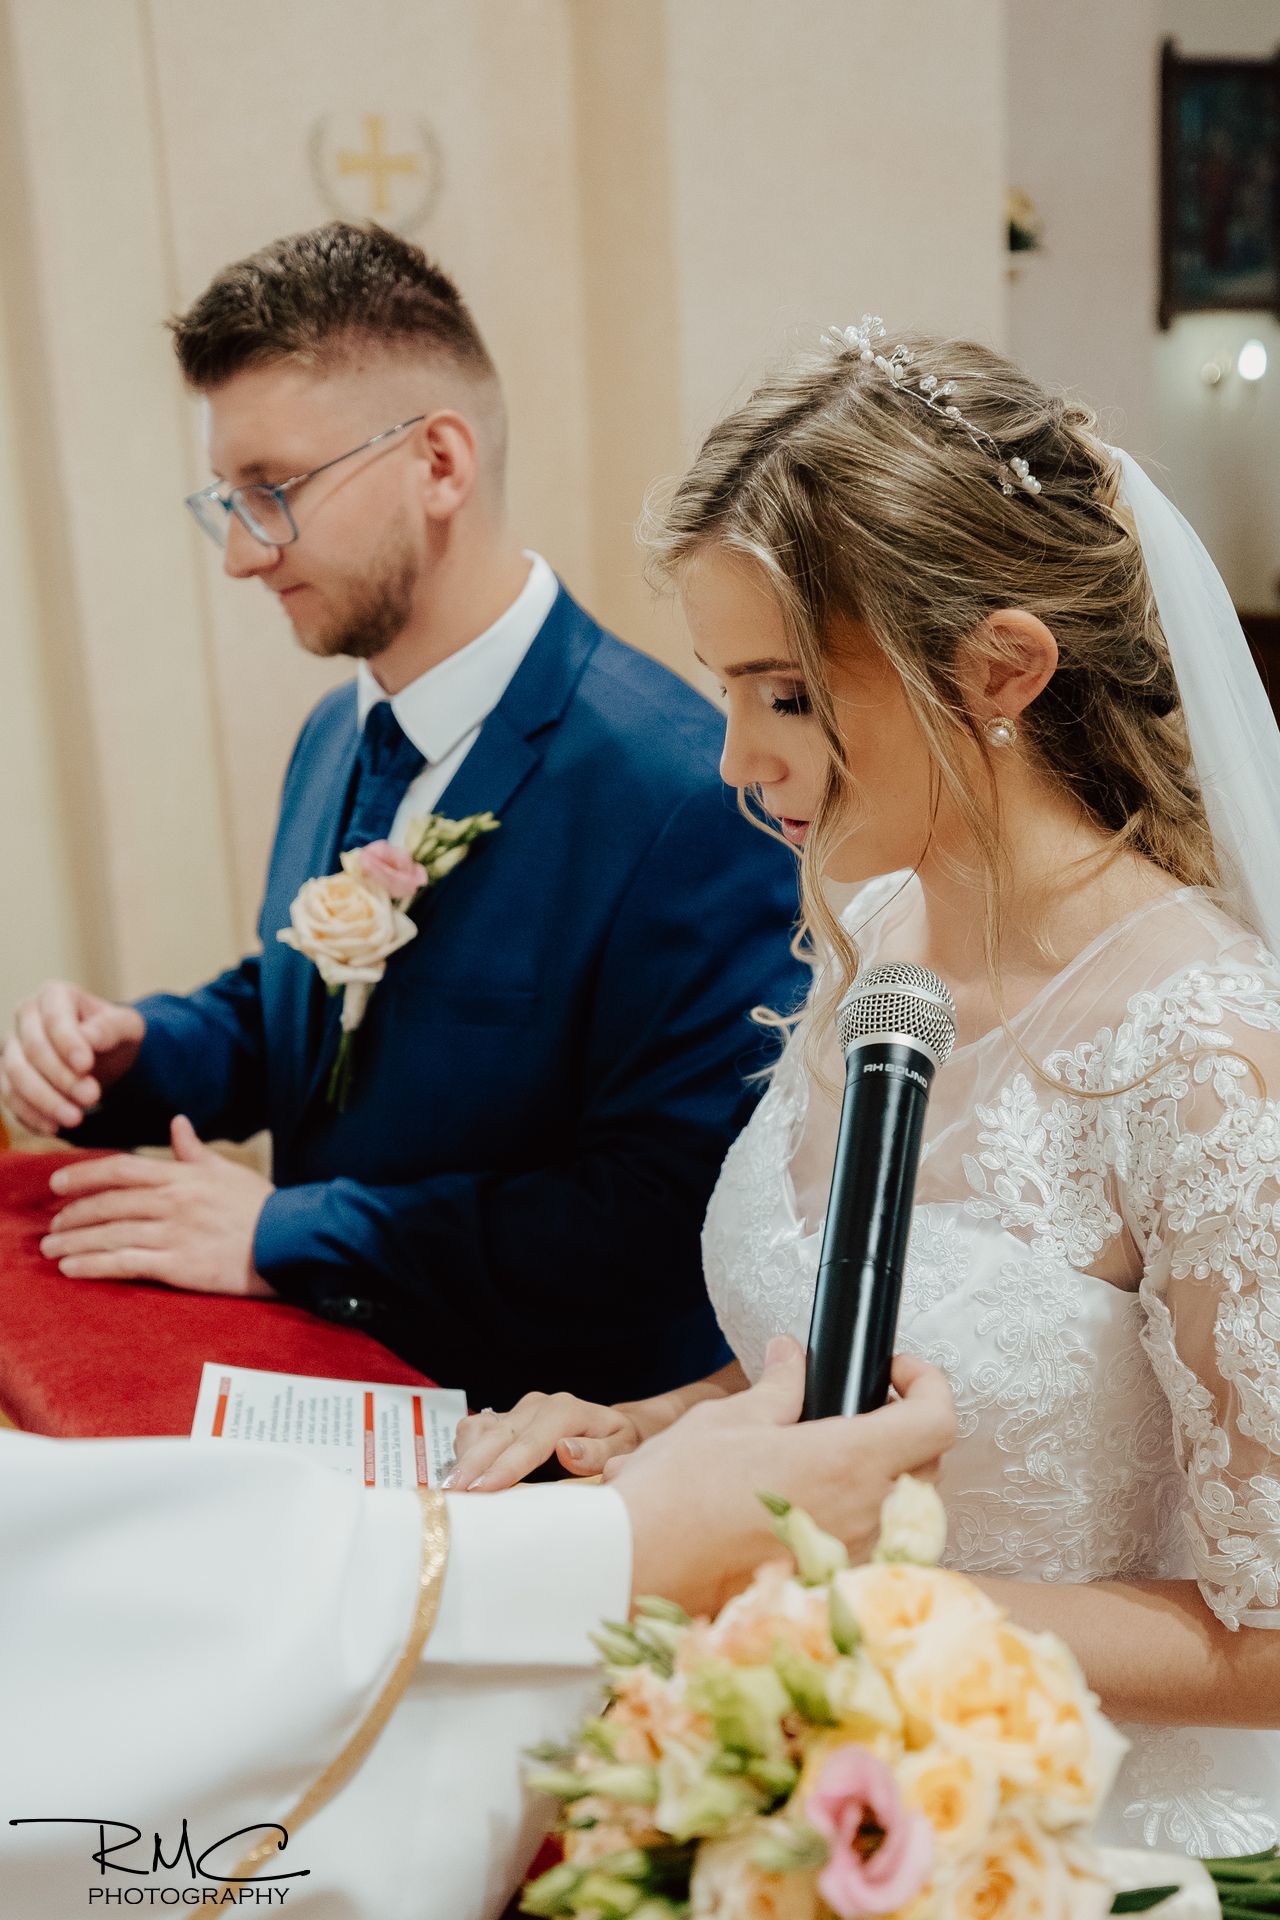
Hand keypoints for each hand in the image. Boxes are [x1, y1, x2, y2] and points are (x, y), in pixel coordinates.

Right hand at [1, 980, 144, 1133]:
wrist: (105, 1057)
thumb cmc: (114, 1035)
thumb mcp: (126, 1027)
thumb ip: (110, 1029)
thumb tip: (88, 1039)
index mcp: (54, 995)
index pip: (53, 1018)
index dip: (67, 1043)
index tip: (87, 1066)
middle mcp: (27, 1017)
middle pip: (32, 1049)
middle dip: (61, 1077)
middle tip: (92, 1097)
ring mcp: (13, 1047)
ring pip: (15, 1074)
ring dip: (44, 1100)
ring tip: (75, 1119)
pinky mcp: (9, 1077)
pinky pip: (10, 1098)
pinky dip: (30, 1115)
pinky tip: (54, 1129)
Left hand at [40, 1116, 276, 1297]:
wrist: (288, 1242)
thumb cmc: (260, 1207)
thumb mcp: (227, 1171)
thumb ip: (195, 1150)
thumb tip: (177, 1122)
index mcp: (183, 1176)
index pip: (122, 1169)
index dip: (84, 1175)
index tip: (57, 1183)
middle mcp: (173, 1202)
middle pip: (109, 1204)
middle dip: (73, 1214)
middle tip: (51, 1226)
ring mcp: (174, 1233)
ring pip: (110, 1234)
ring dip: (75, 1242)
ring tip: (51, 1250)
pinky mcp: (179, 1264)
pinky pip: (125, 1263)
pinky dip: (94, 1265)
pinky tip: (73, 1269)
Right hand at [445, 1393, 642, 1489]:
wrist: (610, 1427)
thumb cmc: (618, 1443)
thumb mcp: (622, 1447)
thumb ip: (598, 1452)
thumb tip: (566, 1450)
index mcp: (564, 1411)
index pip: (529, 1442)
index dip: (504, 1467)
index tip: (481, 1490)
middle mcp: (536, 1406)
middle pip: (496, 1435)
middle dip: (471, 1466)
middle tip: (450, 1497)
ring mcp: (516, 1411)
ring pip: (478, 1429)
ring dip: (463, 1460)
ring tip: (449, 1492)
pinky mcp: (503, 1419)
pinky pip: (474, 1431)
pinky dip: (463, 1453)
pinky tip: (459, 1479)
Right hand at [612, 1337, 955, 1616]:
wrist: (637, 1565)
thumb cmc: (678, 1492)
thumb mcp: (729, 1419)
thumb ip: (778, 1388)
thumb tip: (791, 1356)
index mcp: (849, 1463)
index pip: (937, 1422)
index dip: (928, 1385)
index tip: (895, 1373)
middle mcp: (864, 1517)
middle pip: (925, 1467)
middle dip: (903, 1430)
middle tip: (856, 1409)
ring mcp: (849, 1559)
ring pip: (898, 1510)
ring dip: (876, 1478)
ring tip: (820, 1457)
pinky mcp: (826, 1588)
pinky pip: (864, 1546)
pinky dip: (848, 1518)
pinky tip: (802, 1503)